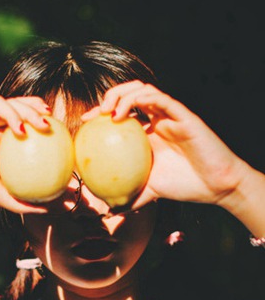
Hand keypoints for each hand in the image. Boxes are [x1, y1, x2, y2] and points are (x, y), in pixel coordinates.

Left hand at [82, 81, 247, 208]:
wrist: (214, 187)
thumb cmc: (184, 186)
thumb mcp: (149, 191)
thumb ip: (130, 196)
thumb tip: (109, 210)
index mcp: (148, 134)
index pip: (121, 114)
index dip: (100, 113)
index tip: (84, 124)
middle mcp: (157, 120)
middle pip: (129, 94)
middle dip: (109, 96)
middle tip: (95, 115)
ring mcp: (170, 115)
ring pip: (142, 89)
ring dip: (121, 94)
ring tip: (106, 110)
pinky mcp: (182, 114)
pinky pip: (159, 98)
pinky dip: (138, 99)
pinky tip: (122, 114)